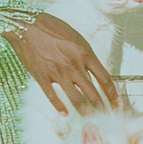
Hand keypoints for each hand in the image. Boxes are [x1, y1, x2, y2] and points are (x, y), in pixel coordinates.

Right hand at [4, 12, 118, 114]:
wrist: (26, 24)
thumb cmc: (52, 28)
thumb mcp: (76, 38)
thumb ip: (86, 56)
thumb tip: (94, 72)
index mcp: (85, 54)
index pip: (105, 79)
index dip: (113, 94)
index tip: (116, 103)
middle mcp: (74, 65)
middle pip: (93, 93)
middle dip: (102, 108)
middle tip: (106, 116)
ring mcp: (57, 72)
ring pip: (76, 99)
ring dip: (85, 111)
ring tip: (90, 119)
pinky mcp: (42, 77)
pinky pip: (53, 96)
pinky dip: (60, 107)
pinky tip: (65, 113)